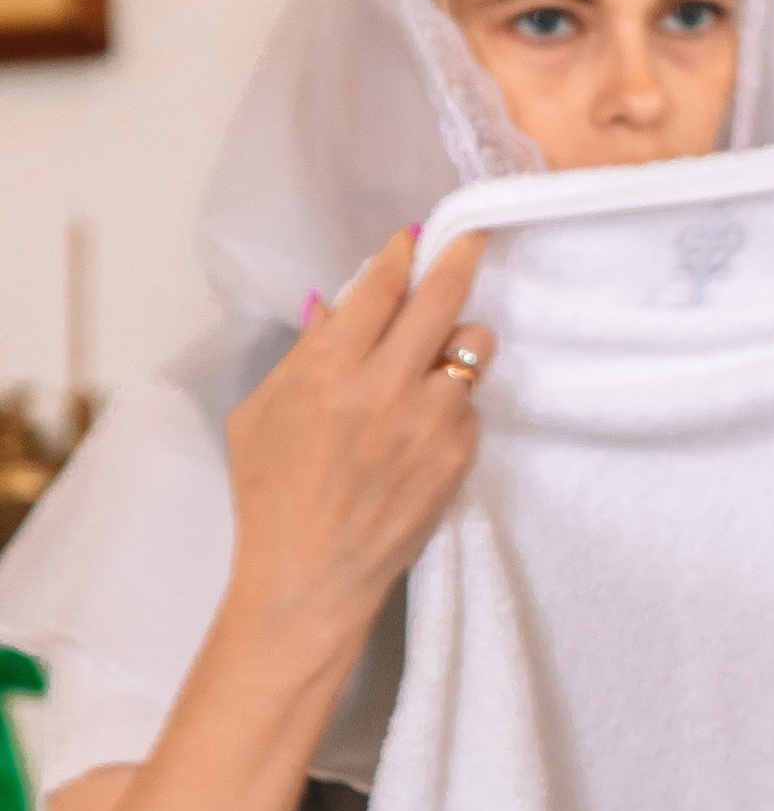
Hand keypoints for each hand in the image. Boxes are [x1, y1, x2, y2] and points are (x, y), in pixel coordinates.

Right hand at [220, 228, 493, 682]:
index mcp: (328, 369)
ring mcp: (428, 420)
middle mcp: (383, 386)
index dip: (402, 254)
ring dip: (462, 341)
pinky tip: (427, 424)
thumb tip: (334, 304)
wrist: (311, 574)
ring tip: (443, 354)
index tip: (417, 236)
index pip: (380, 287)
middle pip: (441, 298)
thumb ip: (302, 355)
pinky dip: (455, 403)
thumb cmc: (272, 496)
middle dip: (462, 256)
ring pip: (472, 347)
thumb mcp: (260, 414)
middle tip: (475, 236)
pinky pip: (471, 405)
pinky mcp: (457, 454)